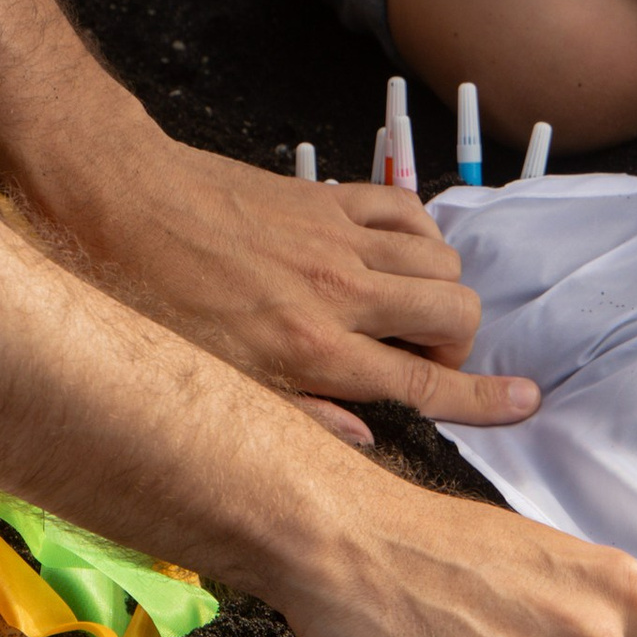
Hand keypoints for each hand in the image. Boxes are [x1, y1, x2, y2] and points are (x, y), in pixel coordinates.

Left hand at [20, 123, 542, 434]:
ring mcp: (336, 238)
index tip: (523, 403)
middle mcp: (337, 293)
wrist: (113, 196)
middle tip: (424, 358)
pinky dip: (417, 232)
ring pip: (442, 260)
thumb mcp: (207, 381)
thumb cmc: (143, 292)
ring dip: (439, 288)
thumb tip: (361, 441)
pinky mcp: (325, 196)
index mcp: (309, 351)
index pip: (424, 383)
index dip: (485, 400)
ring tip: (403, 310)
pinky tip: (389, 253)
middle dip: (460, 345)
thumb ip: (293, 415)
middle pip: (454, 315)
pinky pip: (407, 208)